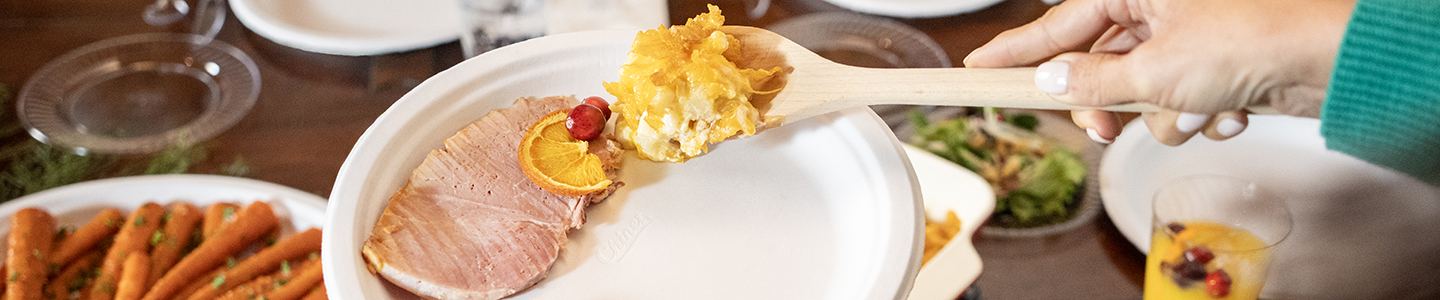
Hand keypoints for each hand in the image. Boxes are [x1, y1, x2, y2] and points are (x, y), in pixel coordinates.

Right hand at [964, 0, 1352, 144]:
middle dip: (1107, 104)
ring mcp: (1187, 36)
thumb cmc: (1251, 39)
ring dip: (1166, 114)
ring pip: (1141, 92)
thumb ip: (1093, 81)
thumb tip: (1051, 81)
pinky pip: (1181, 102)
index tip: (980, 66)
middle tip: (1102, 128)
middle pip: (1099, 64)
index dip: (1016, 50)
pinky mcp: (1214, 66)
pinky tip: (1228, 109)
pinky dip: (1201, 114)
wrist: (1329, 60)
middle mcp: (1158, 7)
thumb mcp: (1154, 69)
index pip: (1057, 23)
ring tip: (1195, 111)